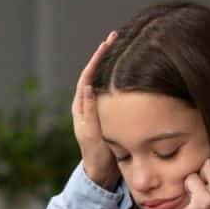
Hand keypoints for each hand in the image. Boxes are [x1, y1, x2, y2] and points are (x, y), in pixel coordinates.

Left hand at [73, 31, 118, 189]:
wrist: (103, 172)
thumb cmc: (97, 154)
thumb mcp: (92, 133)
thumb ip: (90, 111)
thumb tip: (87, 86)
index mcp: (81, 107)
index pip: (87, 76)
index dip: (96, 60)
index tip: (107, 44)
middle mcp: (87, 104)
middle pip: (94, 73)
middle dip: (104, 55)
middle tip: (115, 37)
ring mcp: (97, 108)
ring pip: (103, 80)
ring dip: (111, 63)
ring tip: (122, 46)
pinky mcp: (108, 113)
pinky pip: (111, 90)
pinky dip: (117, 77)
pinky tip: (128, 69)